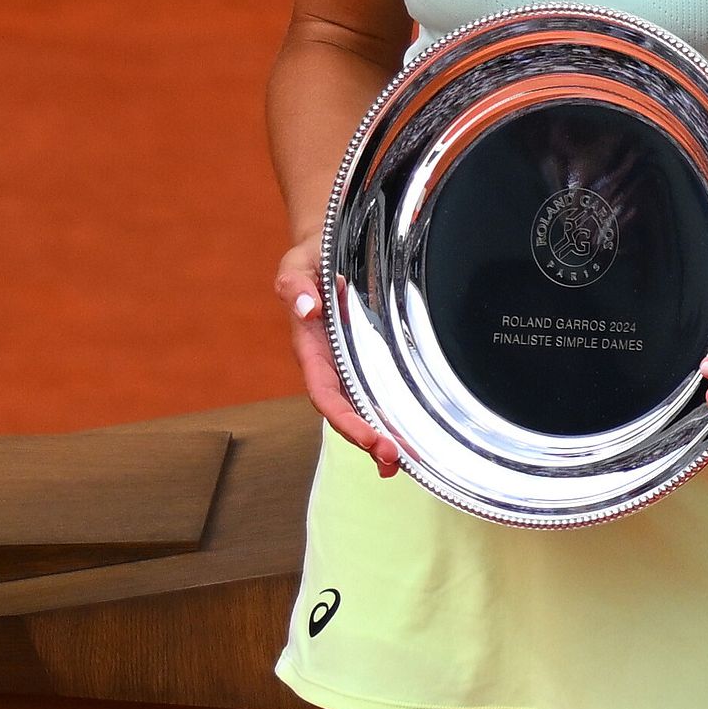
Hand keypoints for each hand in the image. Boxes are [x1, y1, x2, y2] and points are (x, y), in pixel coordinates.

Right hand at [274, 232, 401, 475]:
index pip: (326, 393)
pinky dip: (390, 416)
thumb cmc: (311, 257)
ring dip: (380, 436)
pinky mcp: (365, 358)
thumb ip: (297, 285)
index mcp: (311, 348)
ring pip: (362, 408)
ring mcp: (347, 363)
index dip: (346, 419)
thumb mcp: (298, 264)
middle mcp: (329, 363)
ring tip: (406, 461)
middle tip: (394, 460)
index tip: (370, 438)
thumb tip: (308, 308)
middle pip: (345, 411)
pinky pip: (376, 392)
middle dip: (366, 439)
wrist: (326, 247)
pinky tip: (409, 439)